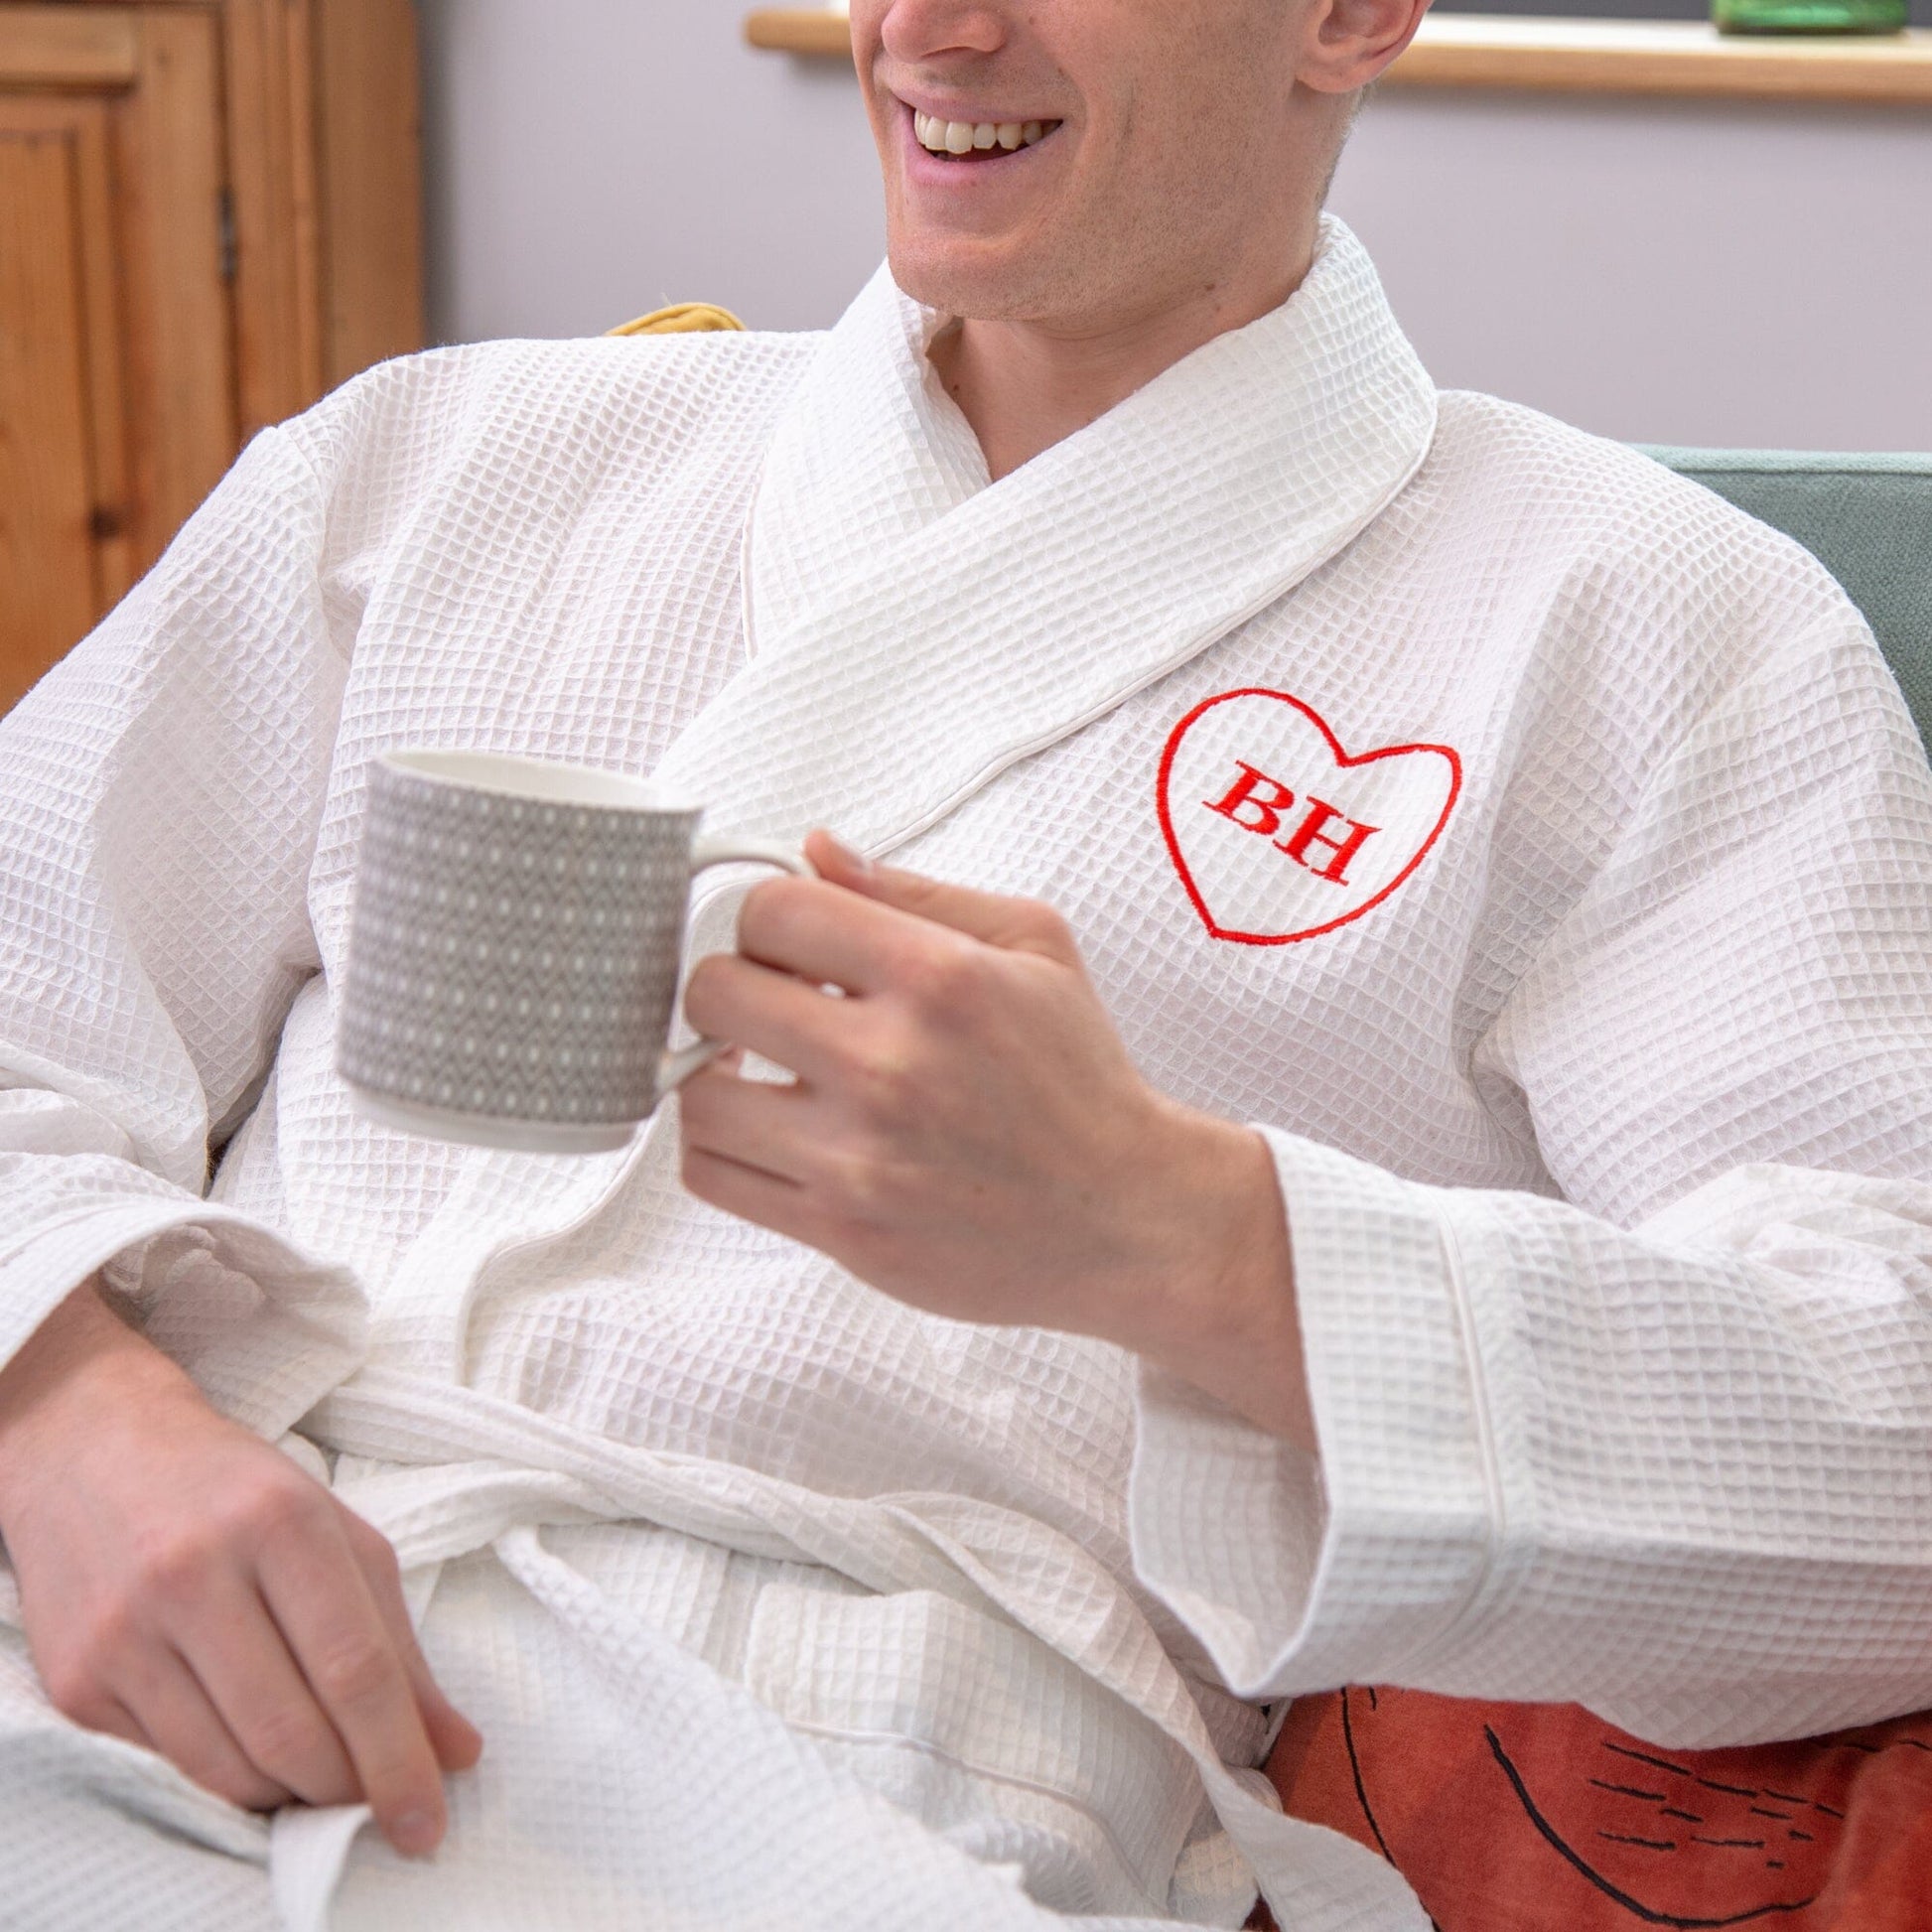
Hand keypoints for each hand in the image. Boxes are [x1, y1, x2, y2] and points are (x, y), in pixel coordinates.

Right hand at [0, 1282, 480, 1853]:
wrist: (97, 1453)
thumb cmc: (241, 1495)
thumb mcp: (340, 1539)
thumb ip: (401, 1647)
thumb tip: (456, 1751)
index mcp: (281, 1524)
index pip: (354, 1668)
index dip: (398, 1757)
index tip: (429, 1820)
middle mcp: (194, 1574)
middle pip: (291, 1731)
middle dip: (347, 1789)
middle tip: (378, 1803)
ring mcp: (125, 1631)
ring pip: (227, 1767)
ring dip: (289, 1795)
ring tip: (319, 1776)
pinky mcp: (77, 1680)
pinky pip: (169, 1767)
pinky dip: (227, 1780)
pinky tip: (252, 1753)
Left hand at [680, 832, 1314, 1443]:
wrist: (1122, 1214)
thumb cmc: (1079, 1077)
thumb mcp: (1032, 946)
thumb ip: (916, 892)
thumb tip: (818, 850)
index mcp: (937, 978)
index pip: (772, 911)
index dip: (770, 919)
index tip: (793, 945)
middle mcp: (889, 1066)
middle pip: (714, 994)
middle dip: (734, 985)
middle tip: (769, 1004)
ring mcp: (858, 1158)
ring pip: (696, 1095)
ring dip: (714, 1073)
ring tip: (760, 1072)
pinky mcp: (841, 1230)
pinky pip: (713, 1178)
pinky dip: (721, 1147)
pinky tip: (766, 1131)